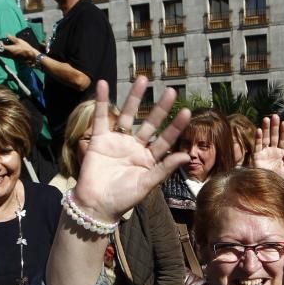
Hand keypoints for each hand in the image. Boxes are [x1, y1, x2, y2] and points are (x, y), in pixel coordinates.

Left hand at [1, 35, 37, 60]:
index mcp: (8, 49)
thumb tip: (7, 35)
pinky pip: (6, 55)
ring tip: (3, 46)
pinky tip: (7, 49)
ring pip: (2, 54)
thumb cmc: (25, 48)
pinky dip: (5, 53)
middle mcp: (8, 54)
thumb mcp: (18, 41)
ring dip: (1, 50)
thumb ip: (11, 38)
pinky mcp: (13, 58)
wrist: (31, 56)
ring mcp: (10, 57)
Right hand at [72, 78, 190, 220]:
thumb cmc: (123, 198)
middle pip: (150, 123)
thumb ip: (164, 169)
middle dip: (160, 108)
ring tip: (143, 79)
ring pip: (127, 115)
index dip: (175, 127)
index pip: (166, 139)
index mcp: (149, 158)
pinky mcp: (99, 139)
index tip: (186, 112)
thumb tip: (185, 155)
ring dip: (135, 97)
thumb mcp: (147, 185)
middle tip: (171, 91)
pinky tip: (102, 84)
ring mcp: (117, 141)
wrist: (96, 205)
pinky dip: (100, 101)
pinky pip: (100, 117)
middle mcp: (135, 147)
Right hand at [251, 115, 283, 179]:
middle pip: (274, 136)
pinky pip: (257, 145)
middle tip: (275, 116)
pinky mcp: (257, 155)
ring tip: (266, 119)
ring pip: (265, 138)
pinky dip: (258, 138)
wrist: (268, 186)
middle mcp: (273, 151)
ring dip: (266, 129)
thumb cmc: (279, 179)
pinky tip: (259, 130)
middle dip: (274, 126)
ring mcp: (265, 152)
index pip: (283, 140)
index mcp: (282, 153)